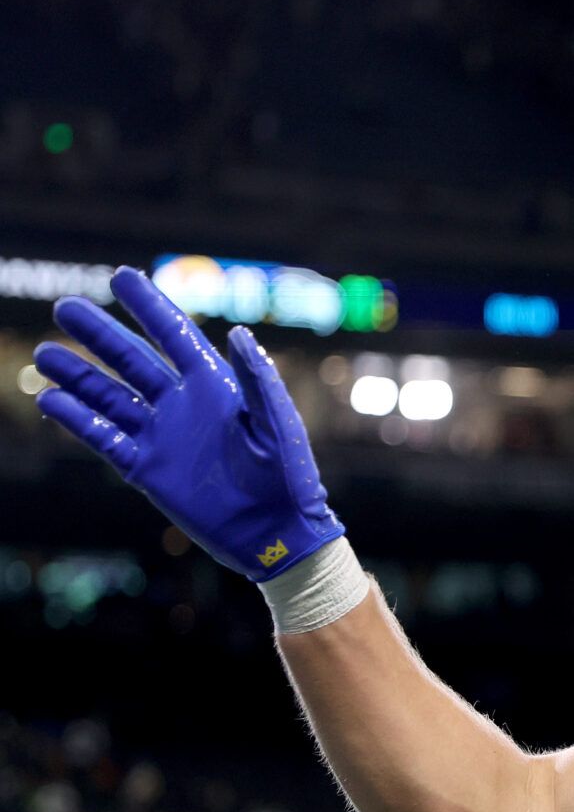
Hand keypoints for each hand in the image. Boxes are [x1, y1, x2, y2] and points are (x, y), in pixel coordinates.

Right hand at [35, 266, 344, 580]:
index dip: (150, 307)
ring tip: (45, 354)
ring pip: (111, 396)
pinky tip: (49, 401)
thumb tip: (239, 333)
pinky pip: (105, 438)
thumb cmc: (290, 480)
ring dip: (79, 376)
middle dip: (100, 334)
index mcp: (217, 389)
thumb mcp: (278, 427)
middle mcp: (185, 406)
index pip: (176, 336)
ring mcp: (163, 436)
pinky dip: (78, 420)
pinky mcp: (147, 469)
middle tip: (65, 308)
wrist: (277, 535)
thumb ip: (259, 381)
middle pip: (133, 360)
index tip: (122, 276)